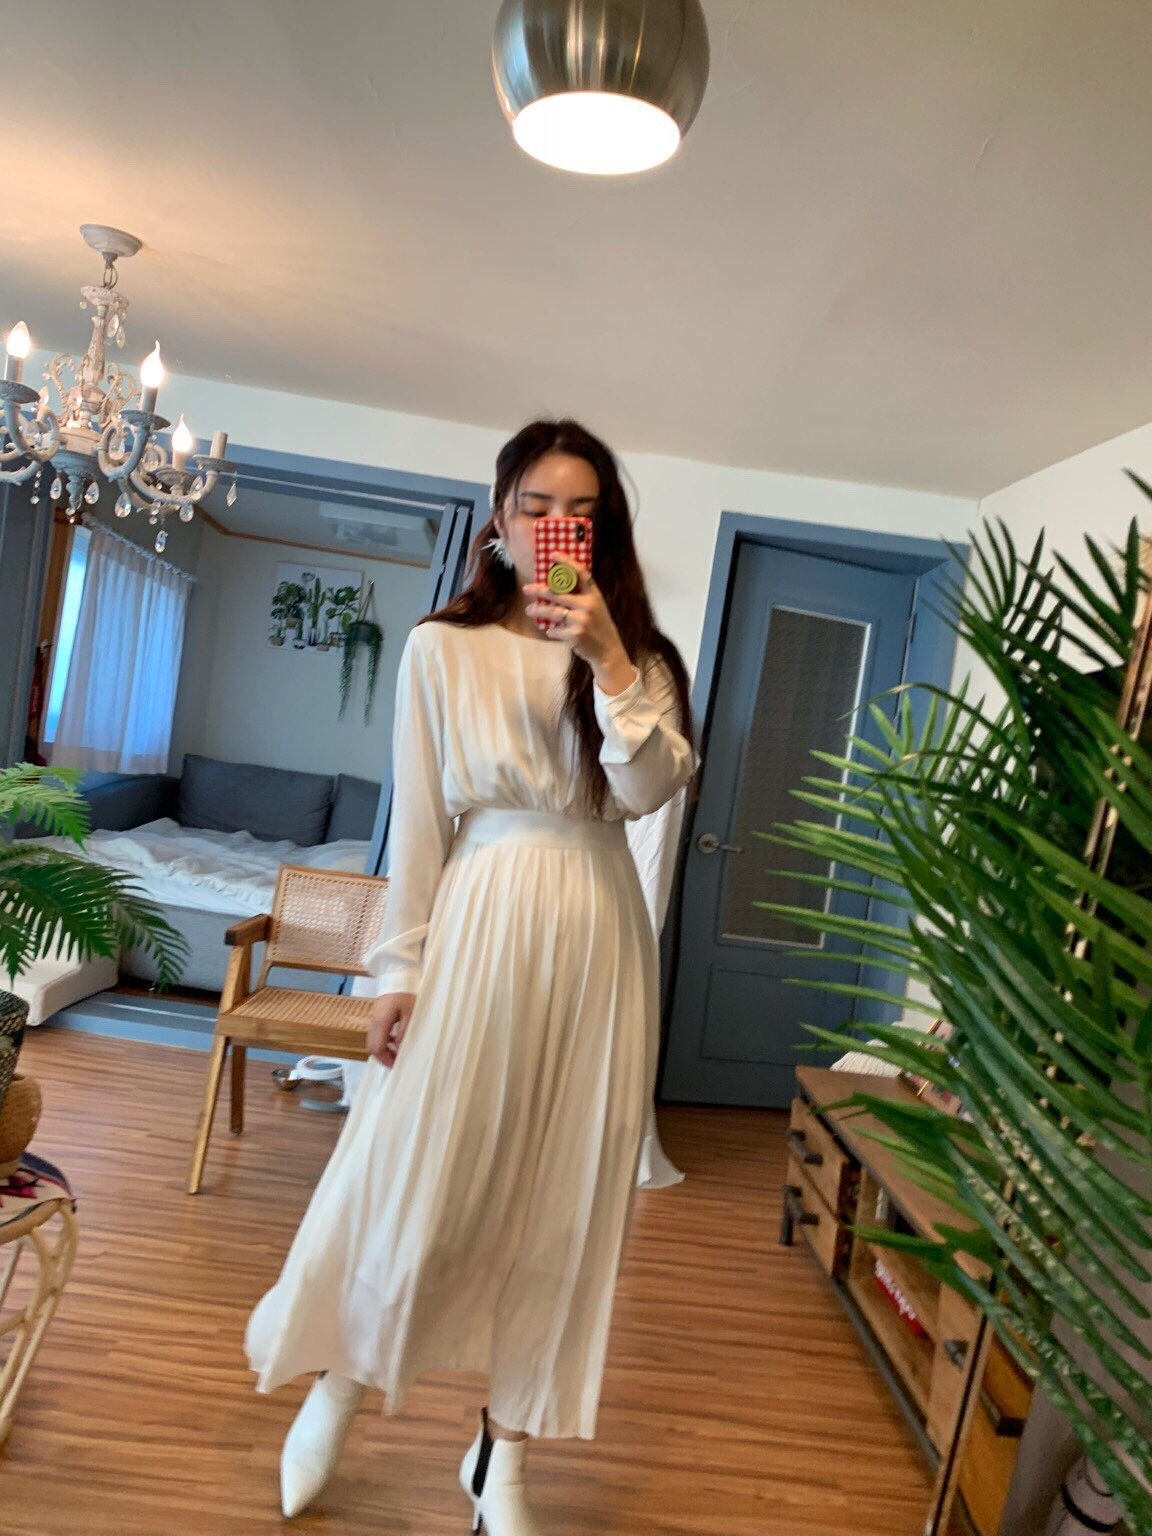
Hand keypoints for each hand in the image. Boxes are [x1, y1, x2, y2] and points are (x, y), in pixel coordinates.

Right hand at [367, 992, 415, 1066]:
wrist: (400, 975)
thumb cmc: (407, 993)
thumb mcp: (411, 1014)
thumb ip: (403, 1032)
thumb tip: (398, 1049)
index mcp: (381, 1020)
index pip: (377, 1047)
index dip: (385, 1059)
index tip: (396, 1065)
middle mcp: (374, 1020)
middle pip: (371, 1046)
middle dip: (382, 1057)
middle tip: (396, 1061)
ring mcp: (373, 1017)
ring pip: (371, 1040)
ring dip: (382, 1049)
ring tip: (397, 1052)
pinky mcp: (376, 1015)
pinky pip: (375, 1033)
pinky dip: (382, 1040)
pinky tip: (394, 1040)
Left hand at [523, 570, 636, 693]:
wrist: (608, 651)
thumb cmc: (599, 627)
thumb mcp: (597, 607)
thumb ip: (582, 597)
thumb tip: (557, 587)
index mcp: (594, 595)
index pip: (581, 573)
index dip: (567, 562)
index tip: (553, 555)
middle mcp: (588, 605)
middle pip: (558, 593)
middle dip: (539, 590)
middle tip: (527, 588)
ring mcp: (581, 620)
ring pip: (552, 611)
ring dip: (538, 610)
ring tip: (529, 610)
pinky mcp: (574, 635)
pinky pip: (554, 629)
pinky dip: (550, 630)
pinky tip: (550, 630)